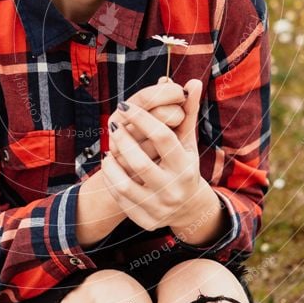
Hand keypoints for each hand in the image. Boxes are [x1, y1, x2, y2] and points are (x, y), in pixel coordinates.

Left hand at [101, 79, 202, 230]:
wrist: (187, 209)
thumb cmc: (183, 164)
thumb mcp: (187, 141)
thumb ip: (188, 112)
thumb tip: (194, 81)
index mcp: (186, 167)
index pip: (163, 137)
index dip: (142, 118)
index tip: (125, 105)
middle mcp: (173, 189)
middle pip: (140, 162)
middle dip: (122, 140)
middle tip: (112, 124)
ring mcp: (158, 208)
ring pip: (124, 184)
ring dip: (112, 162)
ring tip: (109, 147)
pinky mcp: (144, 221)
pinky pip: (119, 198)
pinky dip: (111, 180)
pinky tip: (110, 165)